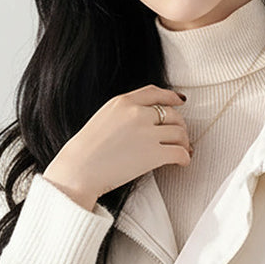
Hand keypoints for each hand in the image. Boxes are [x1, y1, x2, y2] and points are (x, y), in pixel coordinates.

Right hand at [43, 84, 190, 203]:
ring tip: (184, 151)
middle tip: (182, 138)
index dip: (171, 97)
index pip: (155, 93)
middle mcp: (137, 113)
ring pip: (179, 133)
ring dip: (185, 143)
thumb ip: (124, 114)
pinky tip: (183, 162)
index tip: (180, 102)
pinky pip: (179, 152)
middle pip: (172, 114)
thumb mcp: (103, 118)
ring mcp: (147, 133)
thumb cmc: (86, 152)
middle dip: (180, 126)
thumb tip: (143, 121)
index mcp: (123, 102)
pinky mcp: (154, 154)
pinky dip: (185, 157)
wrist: (79, 170)